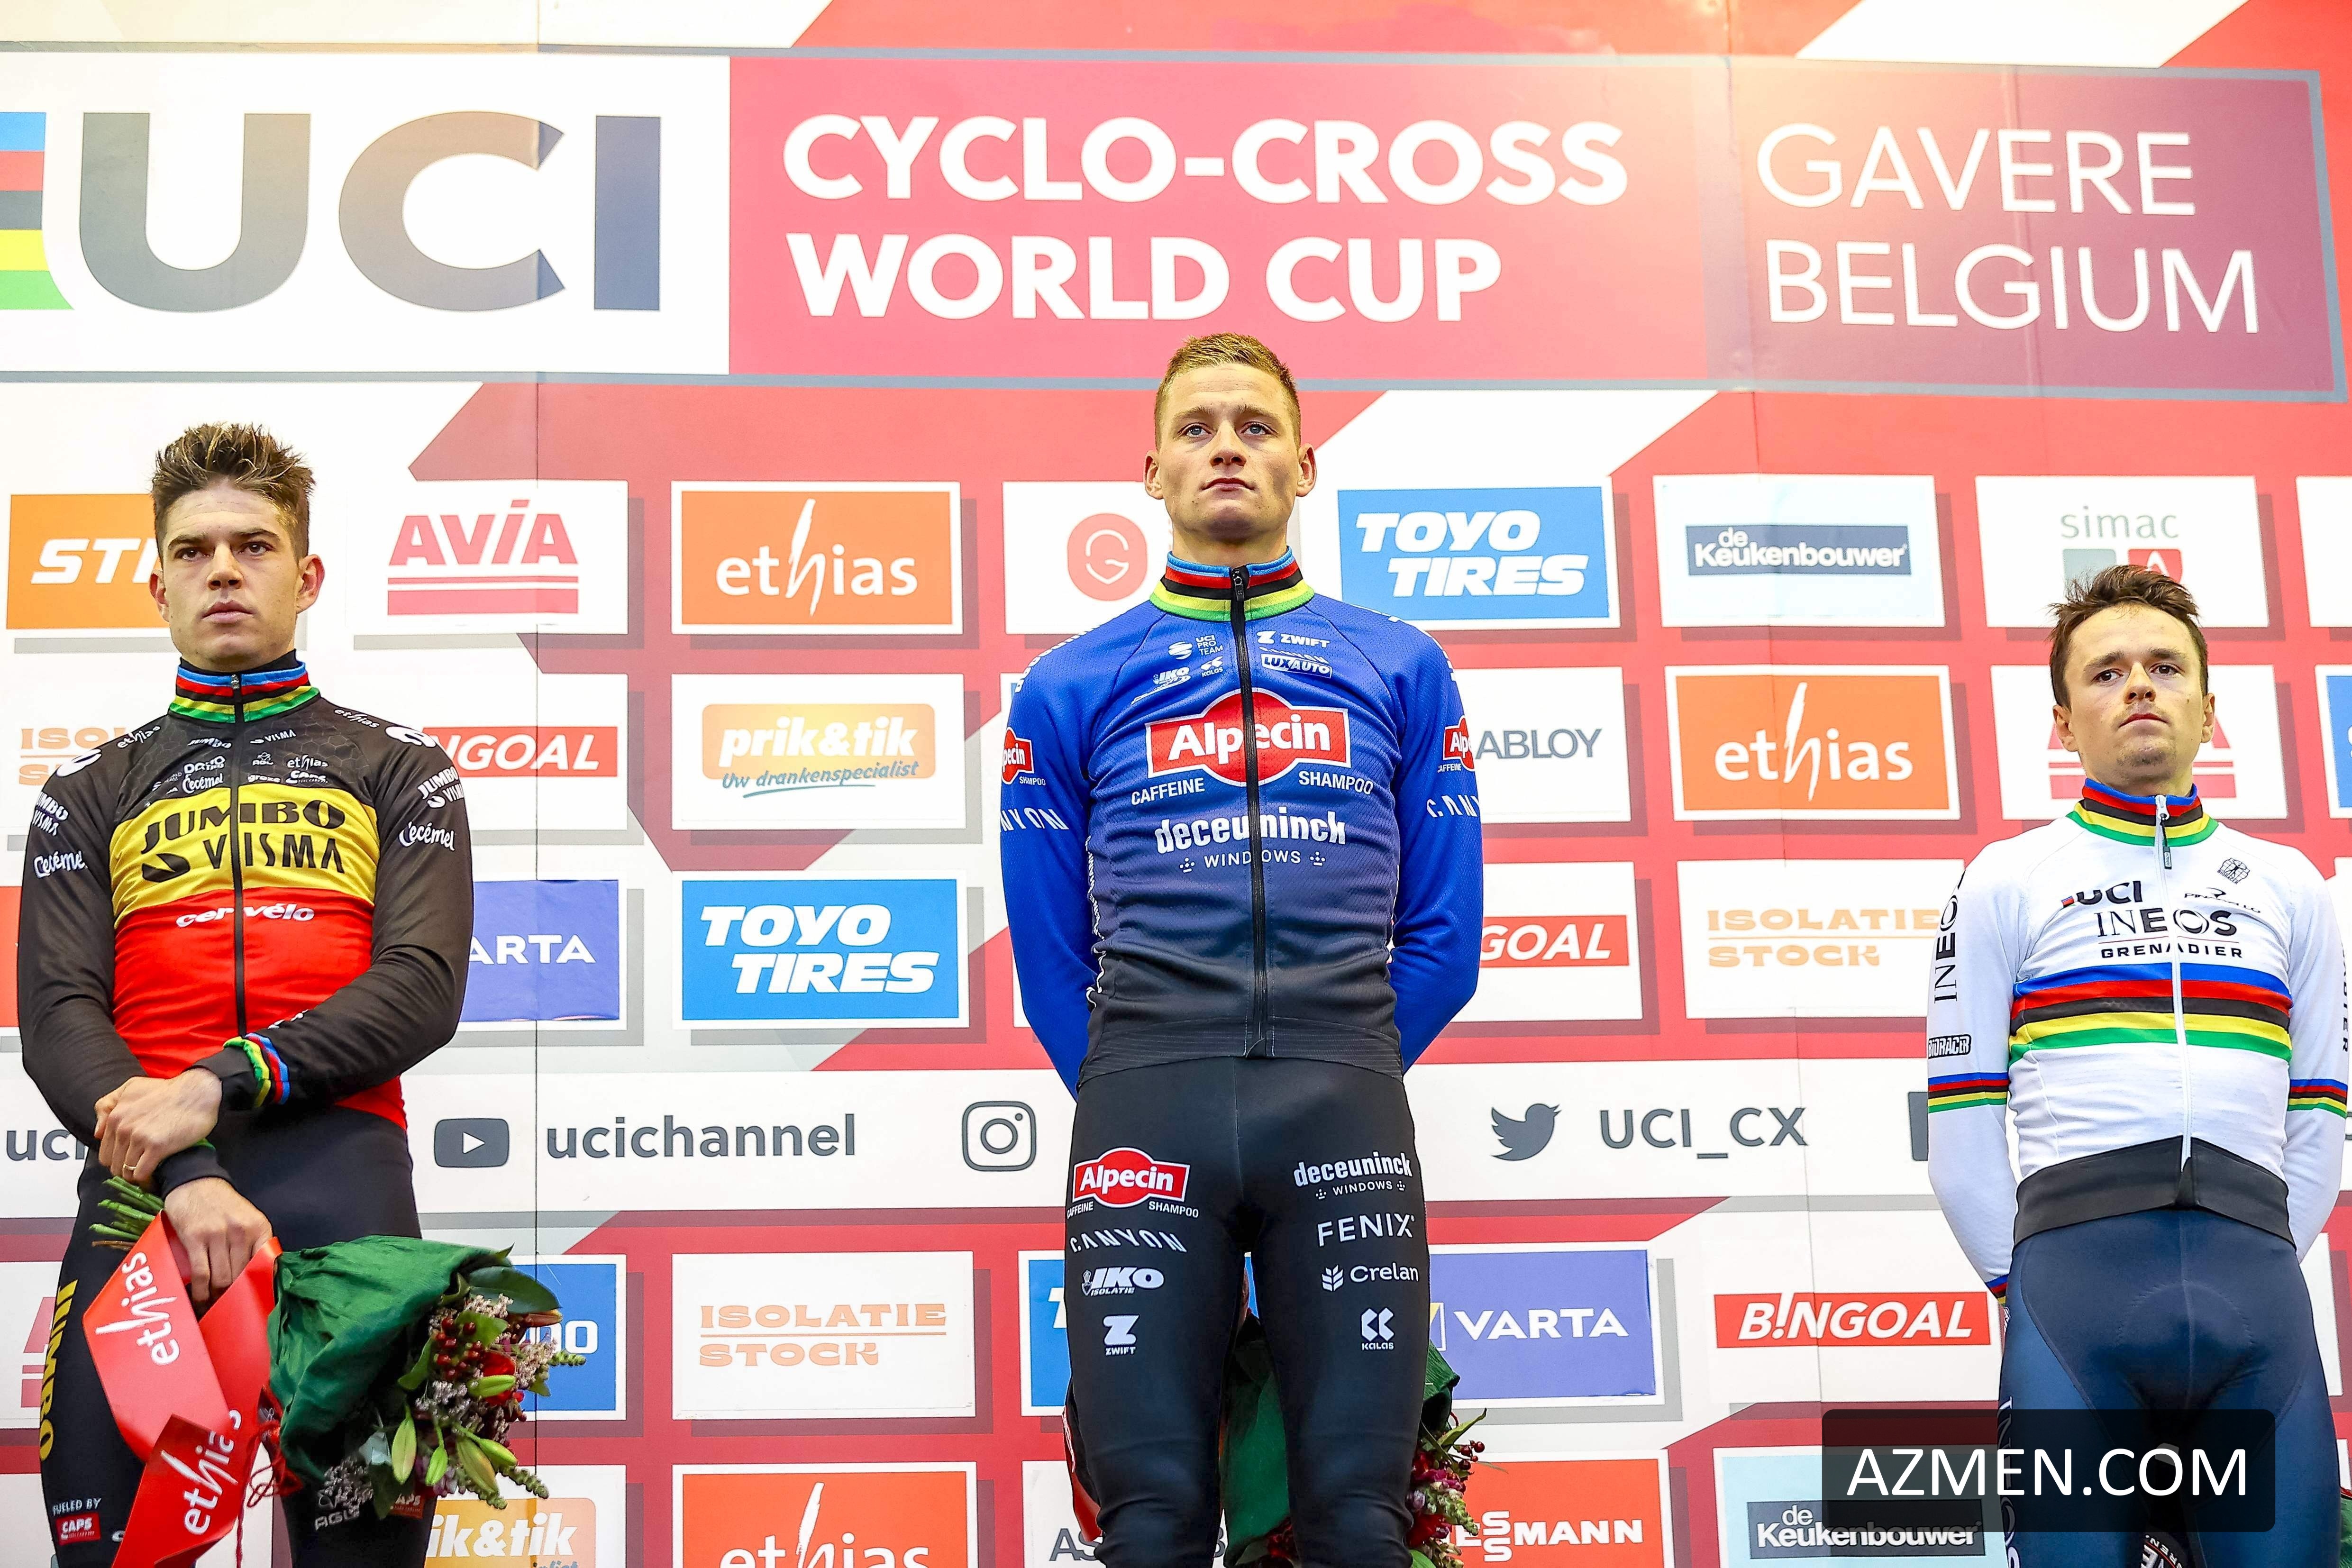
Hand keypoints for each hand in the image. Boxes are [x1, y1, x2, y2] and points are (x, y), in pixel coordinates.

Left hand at [94, 1071, 222, 1184]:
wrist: (199, 1091)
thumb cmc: (169, 1089)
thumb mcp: (132, 1087)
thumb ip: (108, 1104)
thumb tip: (98, 1131)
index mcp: (115, 1116)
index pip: (104, 1152)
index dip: (118, 1159)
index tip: (131, 1160)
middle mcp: (123, 1128)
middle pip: (114, 1165)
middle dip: (126, 1170)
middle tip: (141, 1168)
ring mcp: (139, 1138)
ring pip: (126, 1172)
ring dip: (137, 1177)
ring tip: (149, 1175)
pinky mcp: (157, 1147)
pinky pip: (141, 1174)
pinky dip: (147, 1180)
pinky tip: (155, 1178)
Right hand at [163, 1178, 269, 1306]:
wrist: (195, 1182)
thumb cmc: (222, 1205)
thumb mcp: (248, 1218)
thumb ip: (255, 1243)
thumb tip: (260, 1276)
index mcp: (259, 1227)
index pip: (264, 1264)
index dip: (258, 1287)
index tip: (253, 1302)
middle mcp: (241, 1232)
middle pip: (241, 1276)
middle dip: (235, 1297)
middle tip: (229, 1310)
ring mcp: (218, 1235)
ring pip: (222, 1278)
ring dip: (217, 1298)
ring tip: (213, 1309)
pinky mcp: (195, 1239)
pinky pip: (202, 1274)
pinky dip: (201, 1292)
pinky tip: (199, 1301)